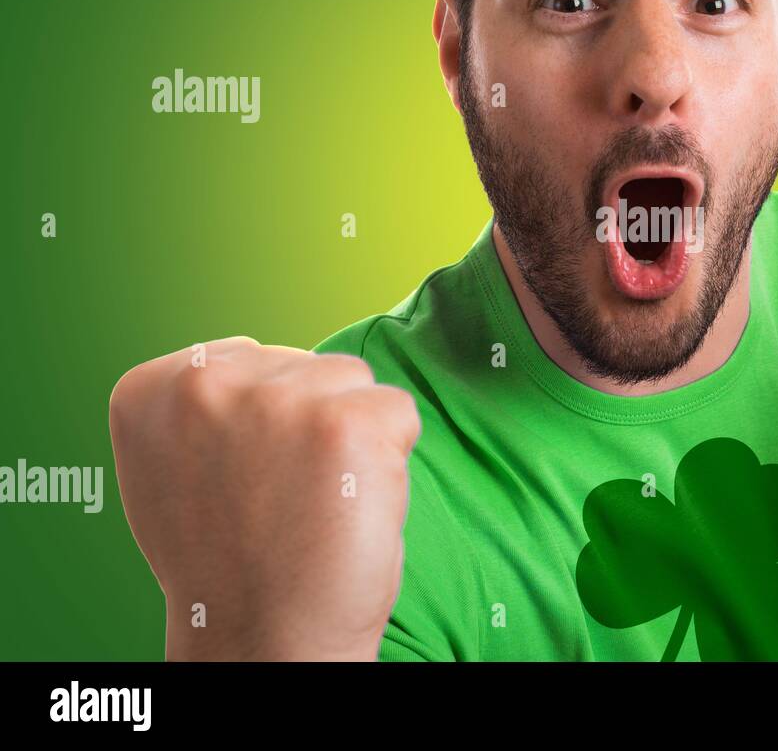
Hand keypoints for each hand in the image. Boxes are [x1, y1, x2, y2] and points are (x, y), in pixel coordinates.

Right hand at [108, 337, 420, 660]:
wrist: (263, 642)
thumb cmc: (228, 563)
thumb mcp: (175, 468)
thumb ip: (209, 407)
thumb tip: (260, 360)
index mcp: (155, 388)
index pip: (255, 359)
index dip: (268, 422)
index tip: (246, 479)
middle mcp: (206, 383)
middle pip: (307, 366)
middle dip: (313, 423)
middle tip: (288, 497)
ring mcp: (279, 399)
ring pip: (355, 383)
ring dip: (354, 436)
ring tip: (319, 500)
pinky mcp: (347, 423)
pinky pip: (398, 412)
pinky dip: (392, 459)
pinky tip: (351, 506)